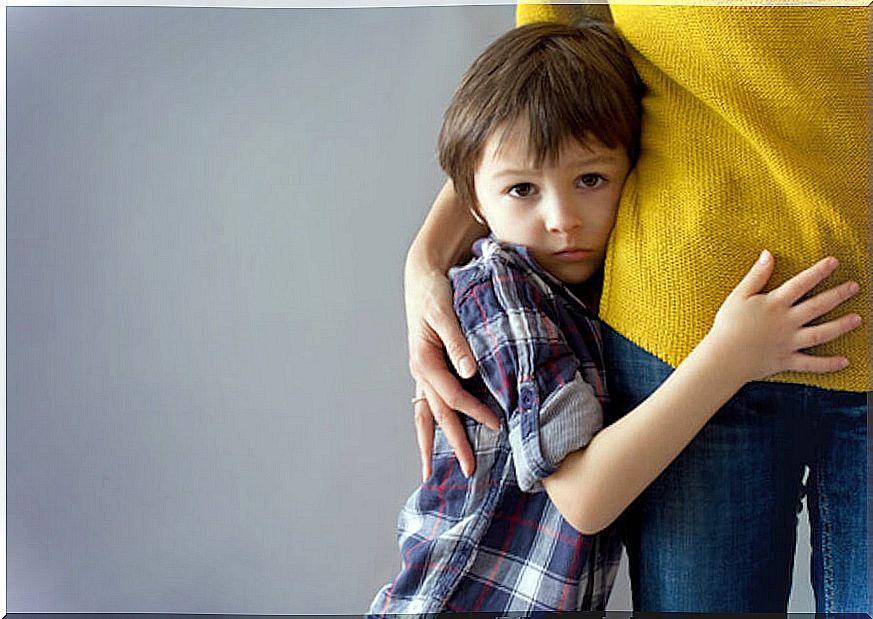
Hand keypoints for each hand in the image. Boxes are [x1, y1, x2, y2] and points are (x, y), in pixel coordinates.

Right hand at [405, 265, 499, 480]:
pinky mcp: (428, 369)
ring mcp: (422, 373)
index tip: (496, 424)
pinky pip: (429, 403)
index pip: (451, 396)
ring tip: (432, 471)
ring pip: (425, 415)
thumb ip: (457, 342)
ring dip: (431, 443)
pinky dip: (433, 423)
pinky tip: (438, 438)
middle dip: (451, 443)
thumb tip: (469, 371)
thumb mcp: (445, 312)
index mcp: (424, 360)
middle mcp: (421, 372)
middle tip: (467, 471)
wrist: (422, 277)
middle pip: (436, 416)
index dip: (473, 411)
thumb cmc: (434, 292)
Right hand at [707, 250, 861, 382]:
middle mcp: (786, 322)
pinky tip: (845, 362)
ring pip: (821, 334)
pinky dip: (828, 364)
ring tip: (857, 319)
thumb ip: (756, 276)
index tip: (834, 261)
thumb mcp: (738, 296)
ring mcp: (789, 343)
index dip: (818, 271)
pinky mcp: (787, 360)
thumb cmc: (727, 325)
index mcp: (774, 304)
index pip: (801, 284)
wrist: (722, 357)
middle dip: (838, 295)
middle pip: (818, 307)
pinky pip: (811, 364)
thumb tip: (768, 254)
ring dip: (841, 326)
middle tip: (855, 287)